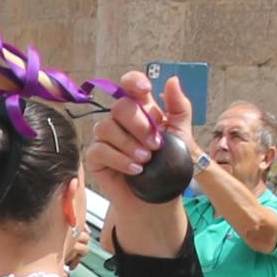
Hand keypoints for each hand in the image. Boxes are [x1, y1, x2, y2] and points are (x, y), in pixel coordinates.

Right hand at [85, 71, 196, 259]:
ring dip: (129, 145)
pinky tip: (135, 170)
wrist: (159, 197)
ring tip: (146, 161)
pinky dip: (119, 160)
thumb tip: (172, 80)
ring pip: (106, 127)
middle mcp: (119, 120)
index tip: (145, 88)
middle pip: (119, 106)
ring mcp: (105, 138)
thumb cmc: (168, 164)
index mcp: (139, 109)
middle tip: (155, 145)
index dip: (133, 81)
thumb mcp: (180, 133)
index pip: (129, 86)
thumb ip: (179, 107)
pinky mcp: (96, 157)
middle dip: (139, 125)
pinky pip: (100, 150)